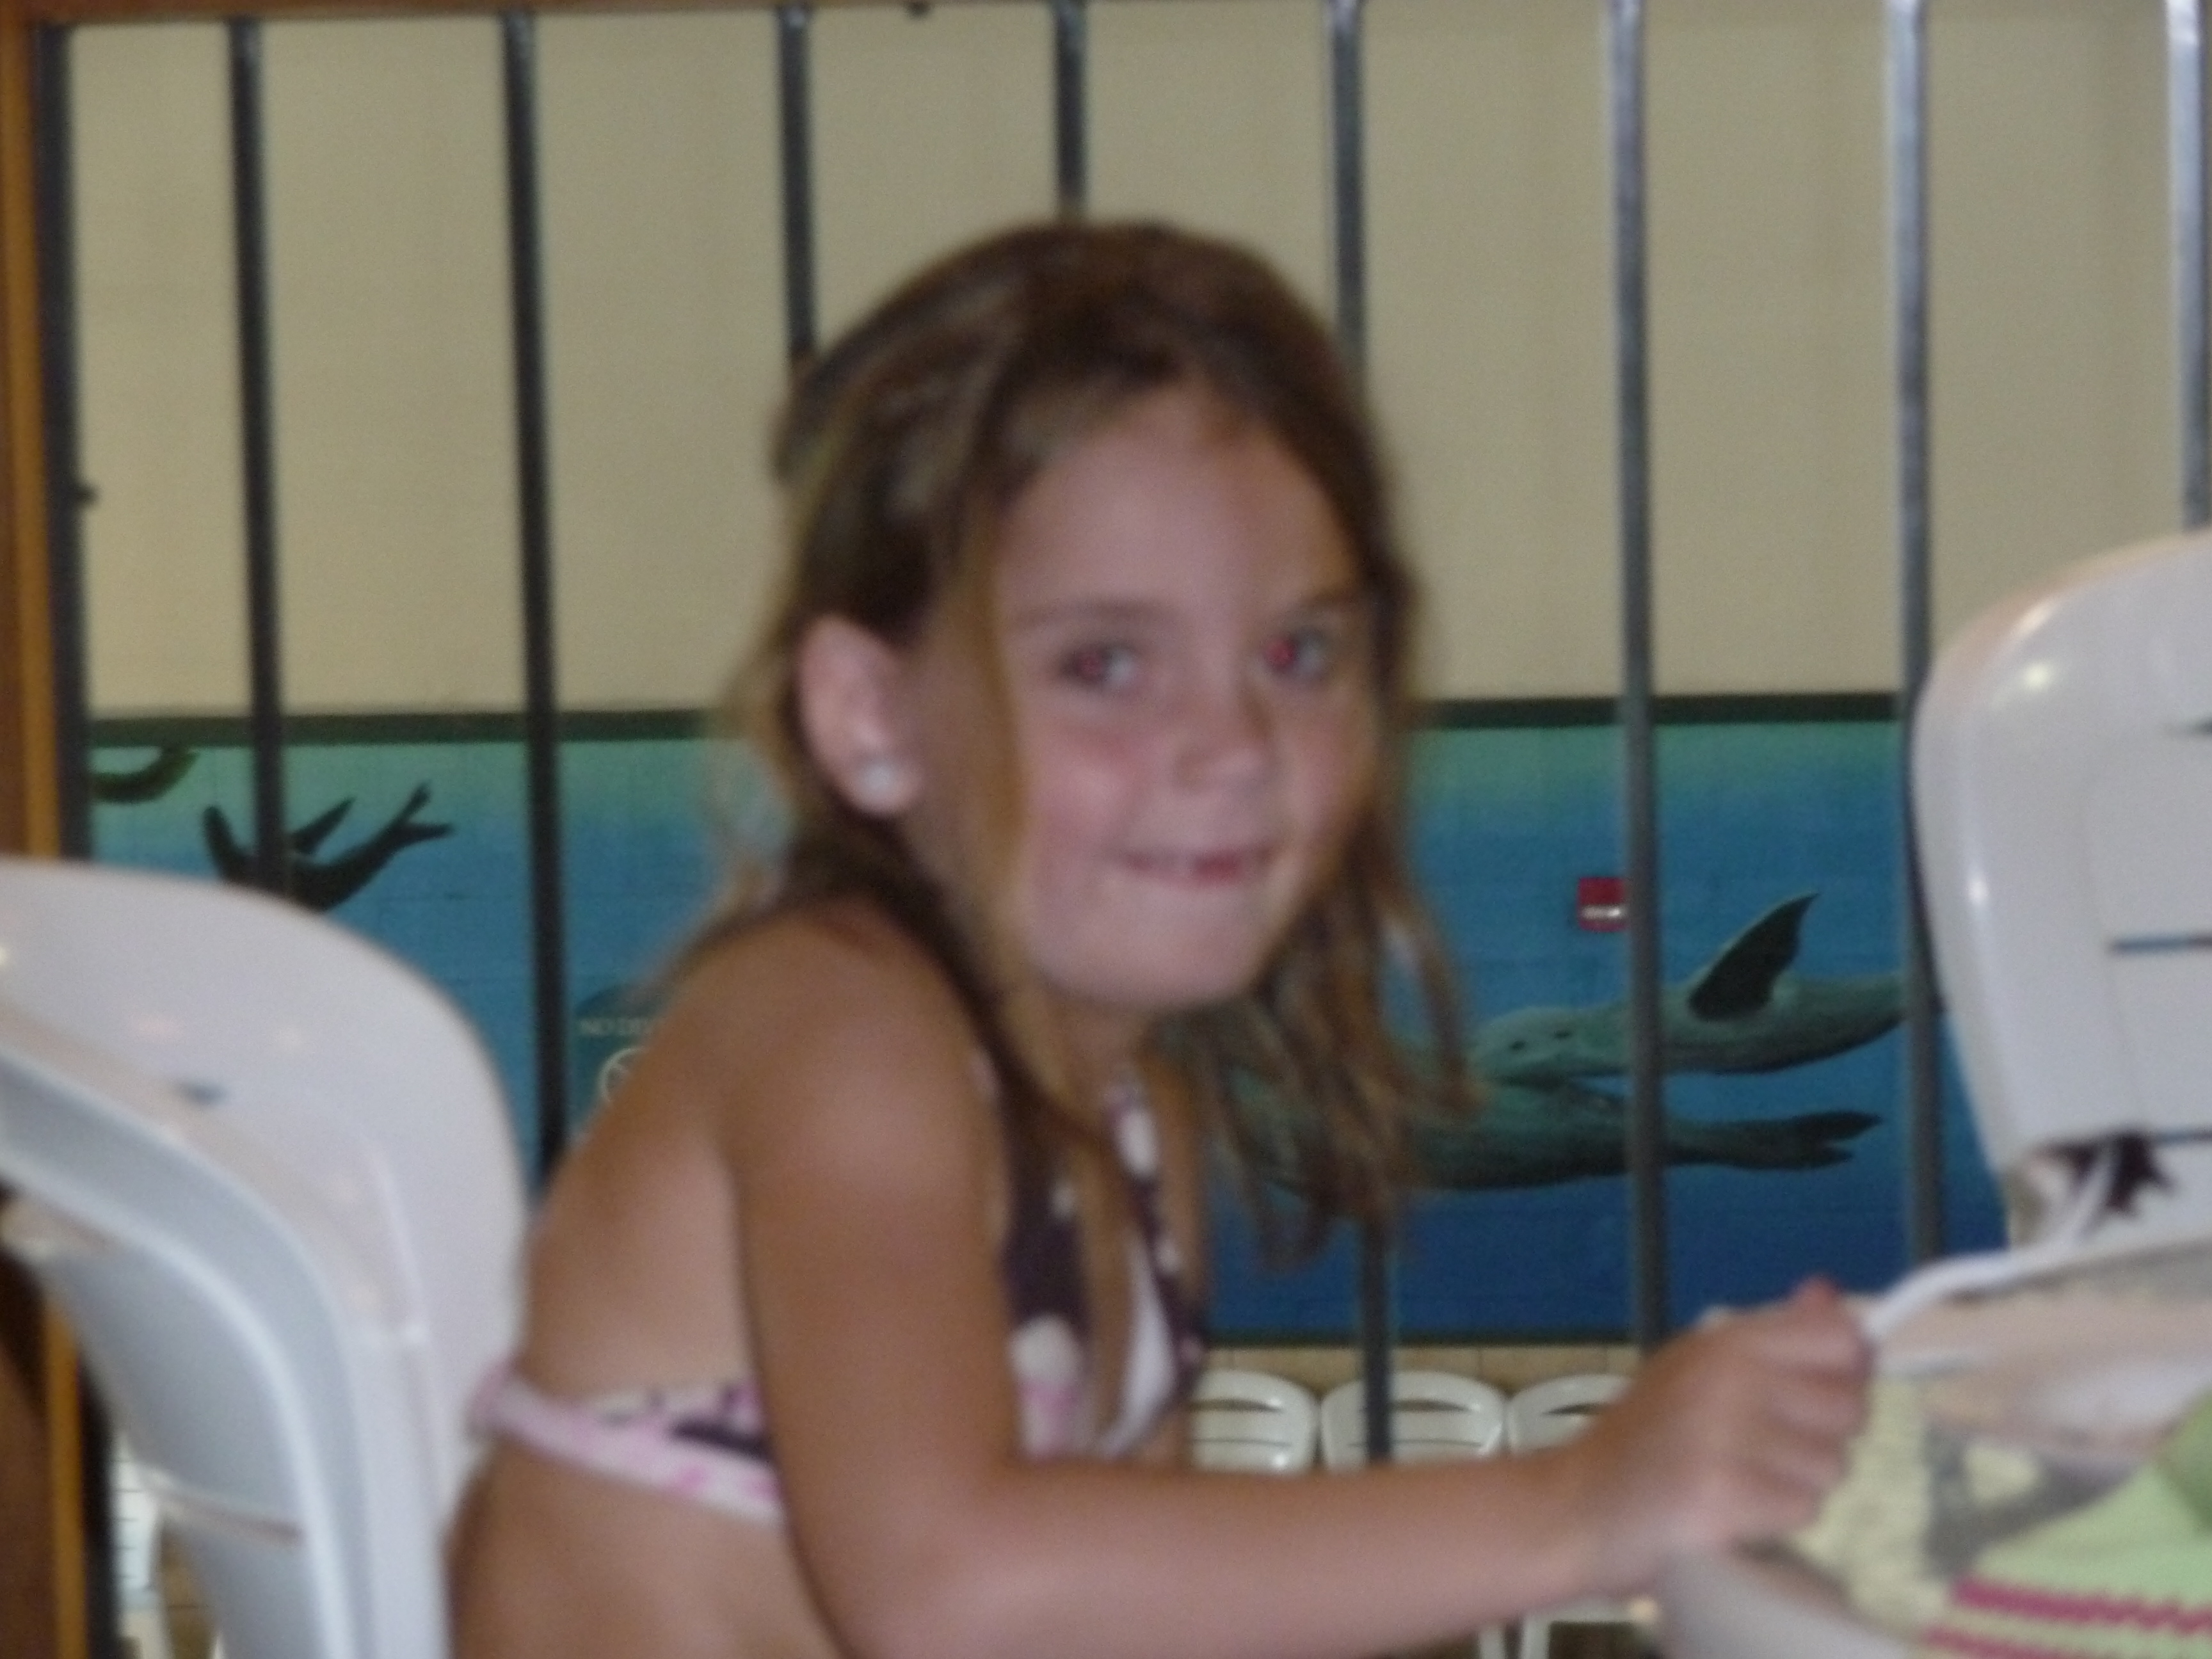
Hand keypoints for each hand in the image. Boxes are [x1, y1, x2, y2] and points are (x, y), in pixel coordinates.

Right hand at [1561, 1277, 1870, 1593]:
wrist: (1577, 1504)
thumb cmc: (1644, 1437)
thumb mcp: (1697, 1365)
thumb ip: (1770, 1333)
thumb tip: (1826, 1294)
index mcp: (1727, 1340)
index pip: (1840, 1338)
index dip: (1847, 1368)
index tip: (1817, 1391)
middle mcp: (1731, 1378)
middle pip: (1849, 1409)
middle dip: (1820, 1436)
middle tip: (1764, 1446)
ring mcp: (1727, 1436)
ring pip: (1832, 1465)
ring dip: (1796, 1482)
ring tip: (1742, 1478)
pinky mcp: (1725, 1495)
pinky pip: (1803, 1508)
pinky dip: (1775, 1518)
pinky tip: (1733, 1508)